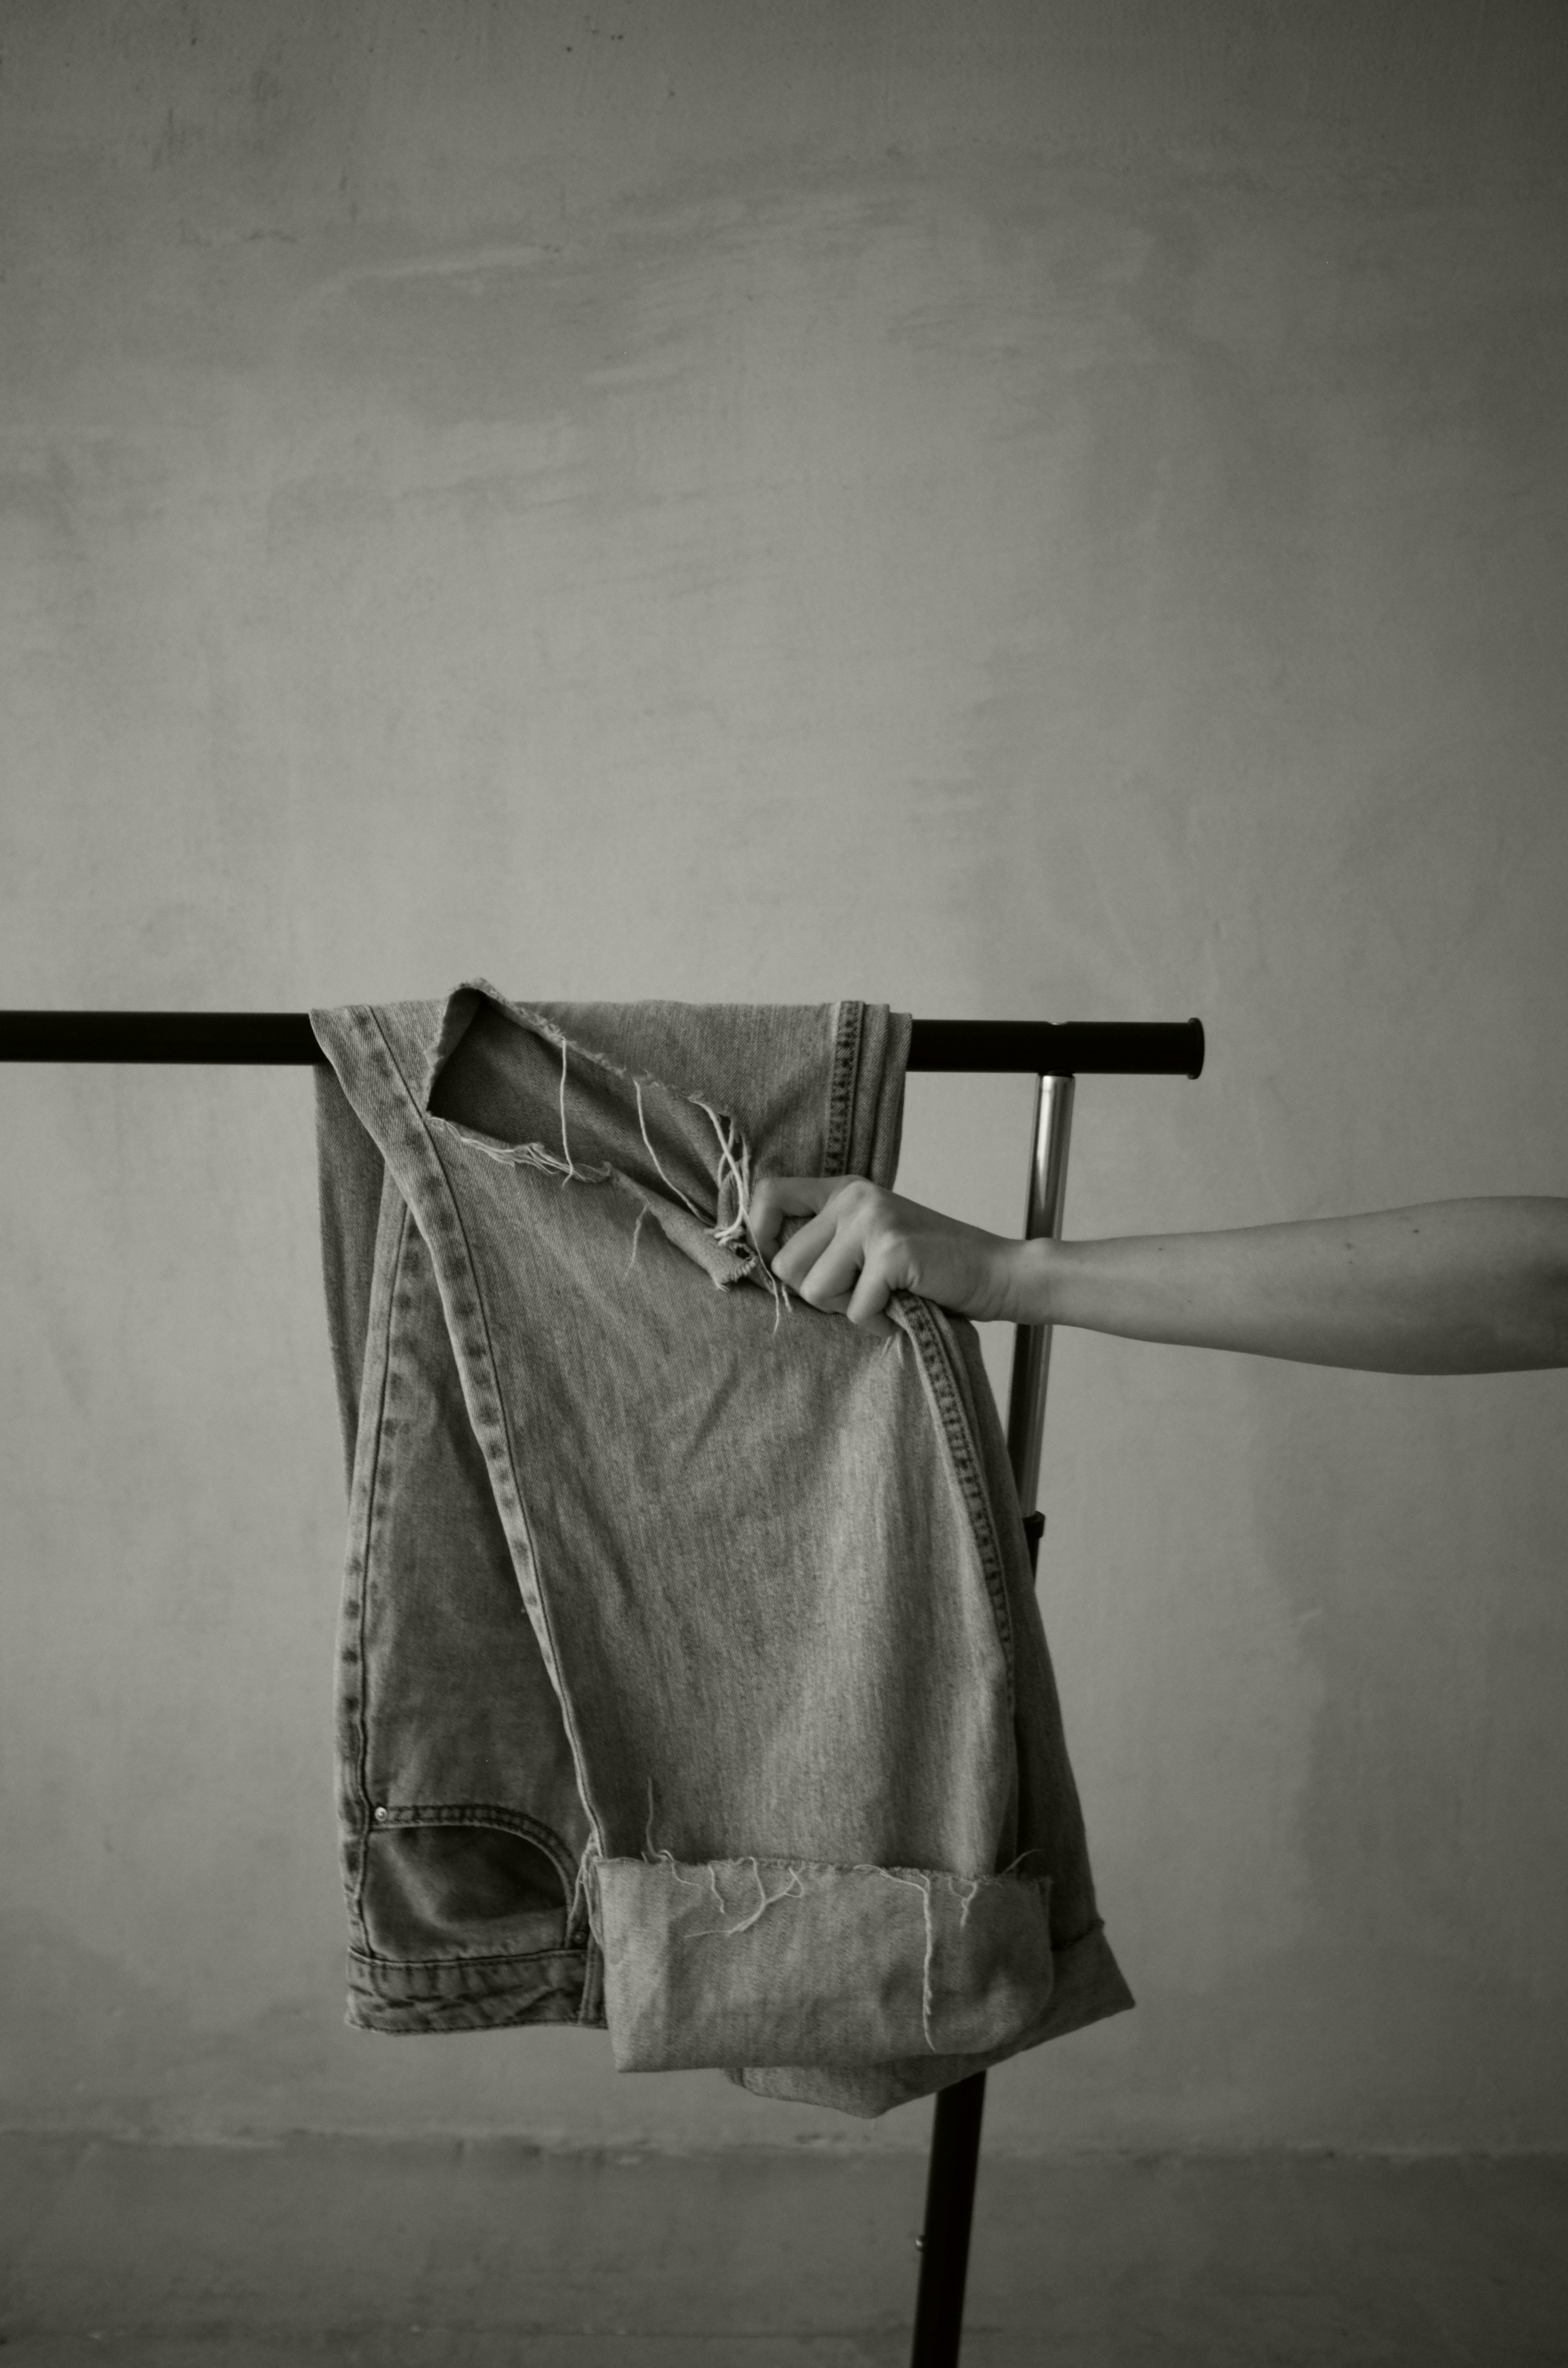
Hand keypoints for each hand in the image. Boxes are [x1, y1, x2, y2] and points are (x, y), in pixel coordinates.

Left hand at [746, 1176, 1025, 1338]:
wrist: (997, 1272)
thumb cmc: (931, 1267)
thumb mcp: (873, 1240)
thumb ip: (828, 1242)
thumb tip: (769, 1264)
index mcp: (845, 1191)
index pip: (768, 1195)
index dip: (761, 1236)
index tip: (786, 1266)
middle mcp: (854, 1198)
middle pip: (785, 1263)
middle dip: (817, 1294)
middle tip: (859, 1292)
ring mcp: (873, 1222)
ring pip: (813, 1289)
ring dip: (846, 1309)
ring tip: (883, 1298)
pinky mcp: (891, 1252)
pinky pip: (854, 1309)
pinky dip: (877, 1323)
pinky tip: (903, 1308)